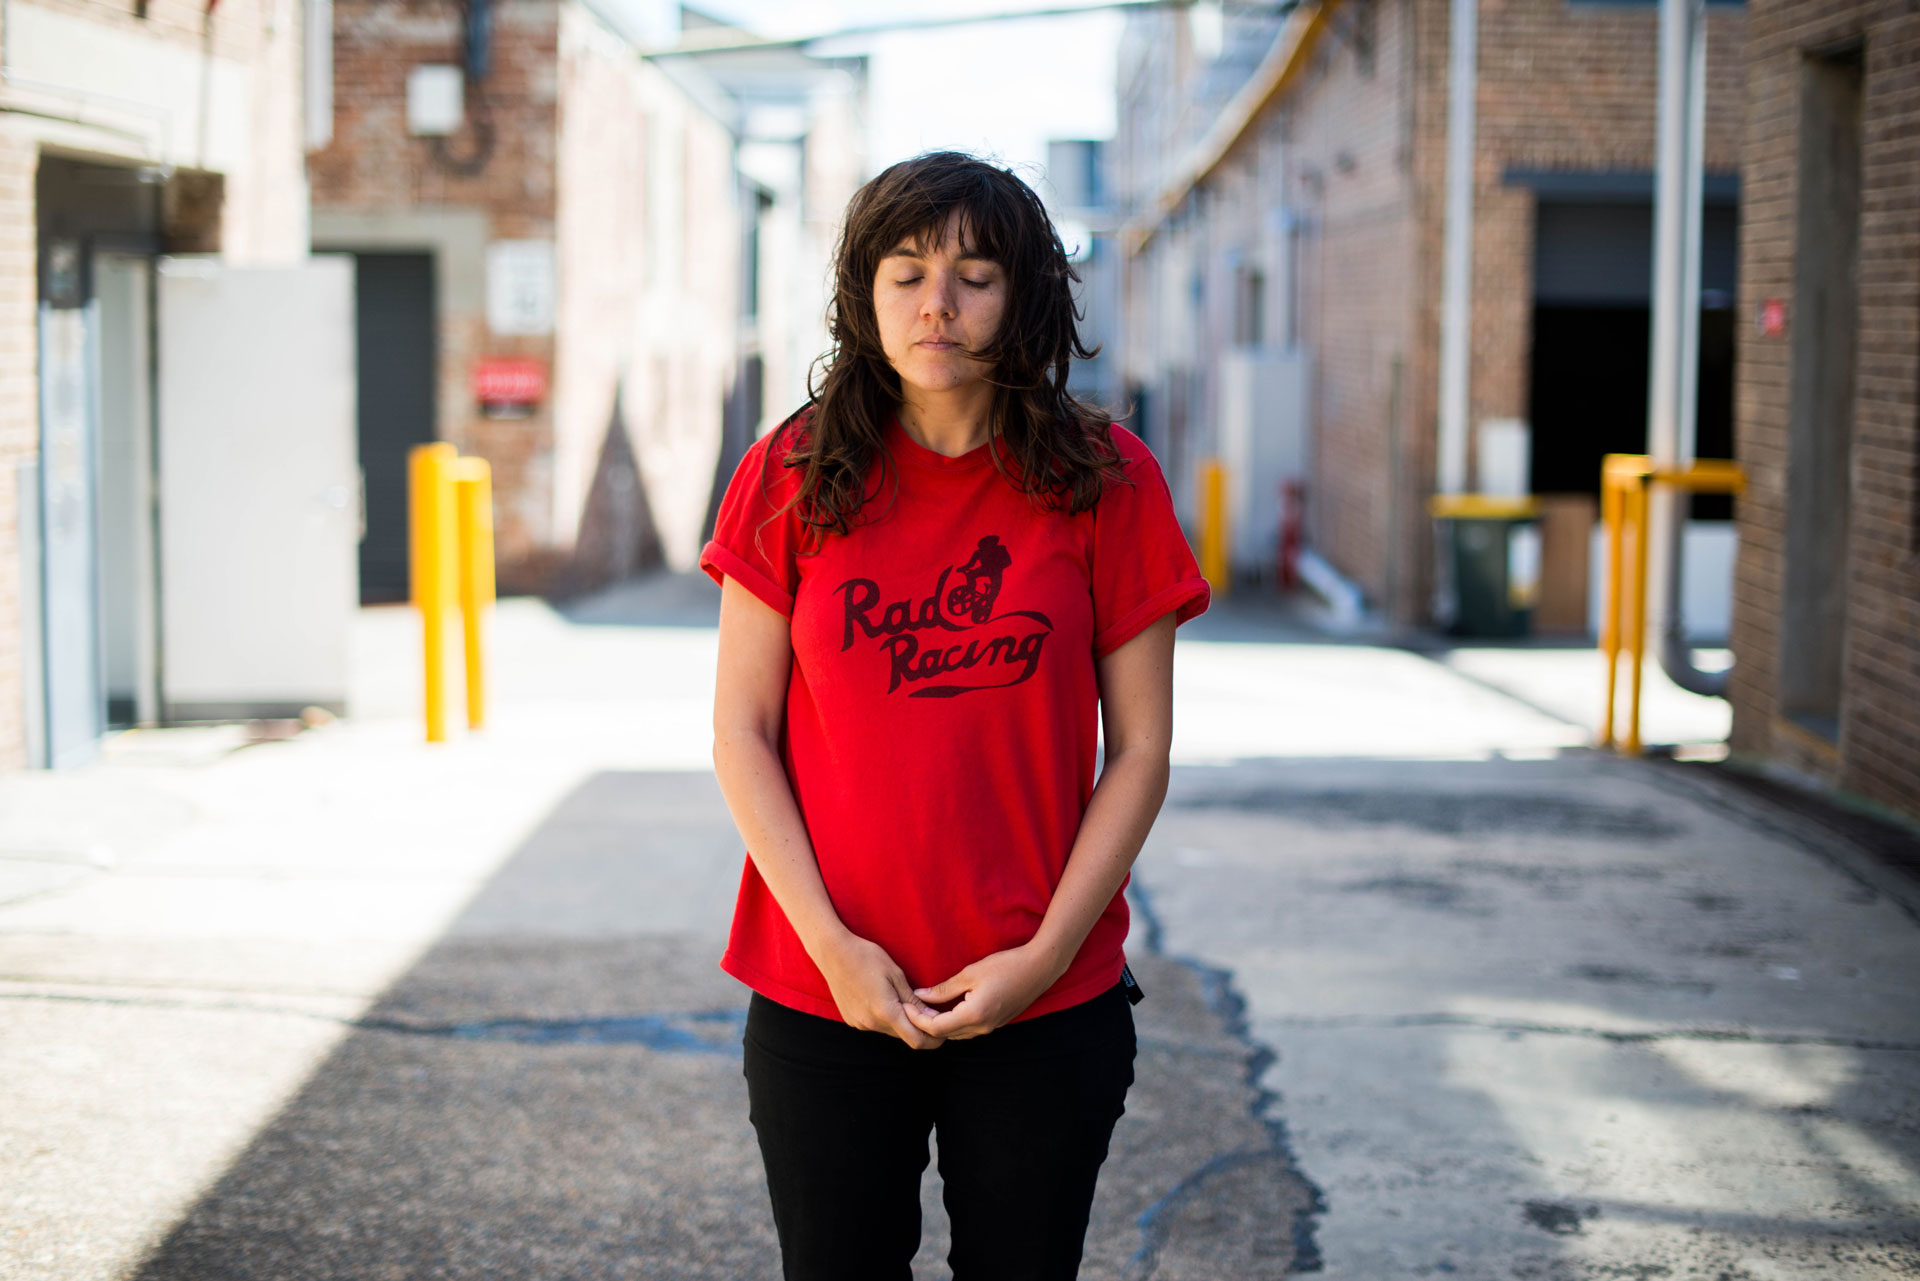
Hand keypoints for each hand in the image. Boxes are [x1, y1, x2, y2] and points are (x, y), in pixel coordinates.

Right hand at [815, 932, 945, 1048]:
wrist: (833, 952)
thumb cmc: (867, 956)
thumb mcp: (895, 974)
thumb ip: (913, 1000)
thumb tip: (931, 1016)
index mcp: (885, 1011)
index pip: (916, 1040)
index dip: (933, 1040)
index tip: (943, 1032)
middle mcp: (871, 1023)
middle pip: (903, 1036)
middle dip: (918, 1029)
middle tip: (929, 1013)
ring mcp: (859, 1023)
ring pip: (889, 1030)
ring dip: (901, 1022)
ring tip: (905, 1000)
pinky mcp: (851, 1020)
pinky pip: (875, 1025)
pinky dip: (885, 1018)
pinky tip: (884, 998)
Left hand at [903, 944, 1064, 1040]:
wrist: (1039, 968)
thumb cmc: (1005, 966)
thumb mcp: (970, 973)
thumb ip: (944, 989)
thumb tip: (920, 995)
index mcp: (974, 1015)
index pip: (936, 1027)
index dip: (917, 1019)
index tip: (905, 1005)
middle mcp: (982, 1027)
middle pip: (945, 1035)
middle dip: (925, 1023)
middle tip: (911, 1007)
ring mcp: (990, 1028)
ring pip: (956, 1034)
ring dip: (939, 1025)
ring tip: (925, 1007)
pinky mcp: (996, 1024)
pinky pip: (968, 1030)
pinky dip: (953, 1022)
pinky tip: (947, 1007)